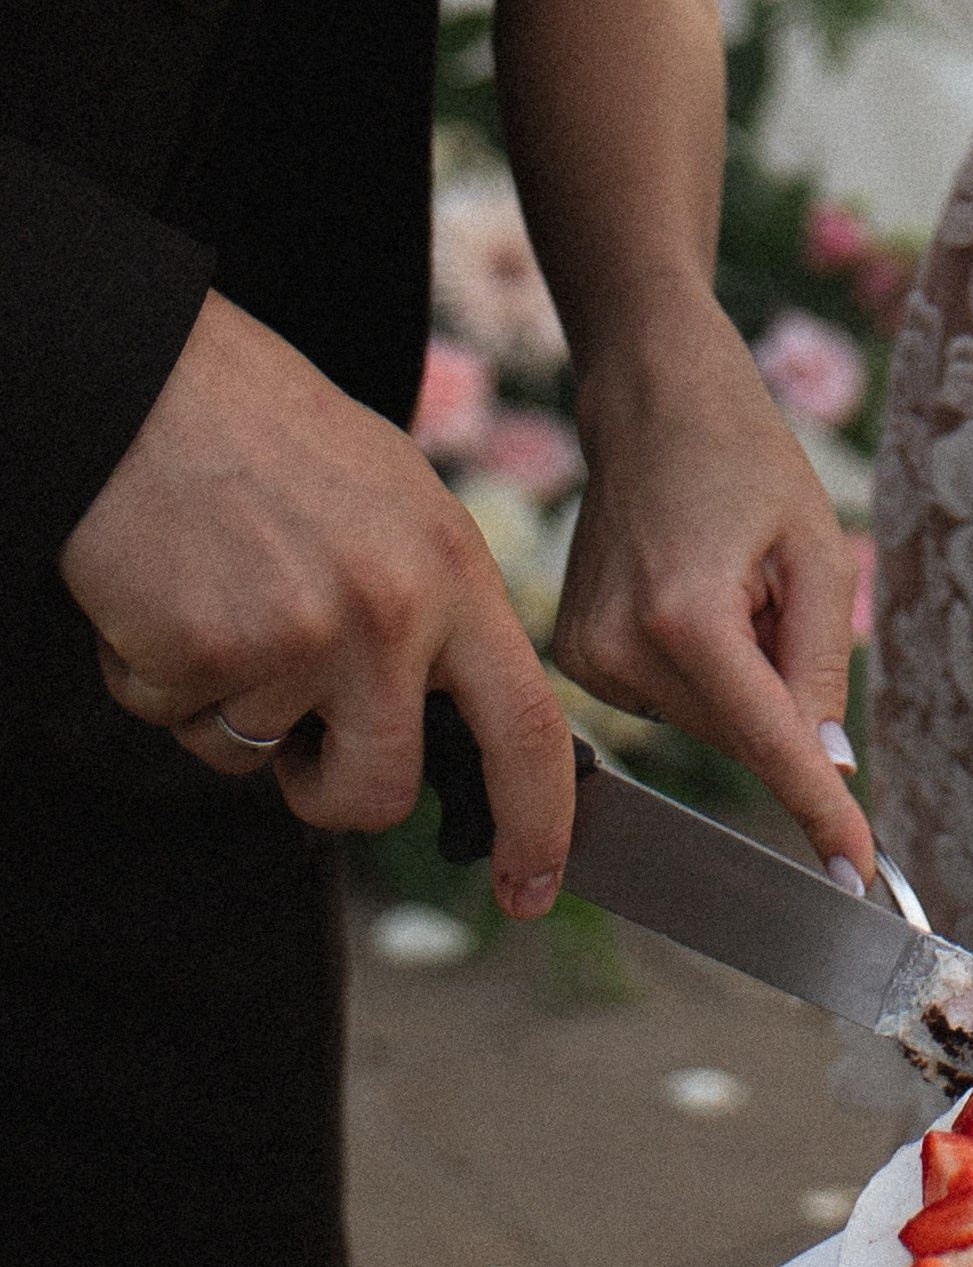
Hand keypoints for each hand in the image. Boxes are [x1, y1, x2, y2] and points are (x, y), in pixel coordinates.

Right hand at [60, 290, 572, 916]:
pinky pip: (181, 722)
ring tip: (218, 601)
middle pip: (381, 791)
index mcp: (453, 574)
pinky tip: (165, 594)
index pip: (529, 732)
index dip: (539, 828)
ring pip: (263, 759)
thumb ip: (435, 615)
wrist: (138, 376)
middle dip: (332, 794)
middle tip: (298, 740)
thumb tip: (449, 722)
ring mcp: (299, 639)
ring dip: (230, 711)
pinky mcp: (206, 655)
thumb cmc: (262, 433)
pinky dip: (160, 679)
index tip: (532, 891)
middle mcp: (390, 614)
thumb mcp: (396, 504)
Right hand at [551, 307, 874, 883]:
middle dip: (782, 701)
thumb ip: (823, 669)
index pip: (770, 742)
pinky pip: (672, 706)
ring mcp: (588, 658)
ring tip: (730, 589)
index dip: (818, 810)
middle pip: (742, 739)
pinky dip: (705, 675)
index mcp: (688, 616)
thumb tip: (827, 770)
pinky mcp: (576, 660)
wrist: (652, 404)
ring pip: (709, 729)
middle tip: (775, 601)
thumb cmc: (746, 462)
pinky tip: (694, 602)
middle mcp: (624, 647)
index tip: (856, 871)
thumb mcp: (818, 554)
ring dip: (742, 685)